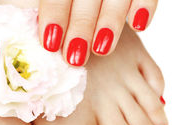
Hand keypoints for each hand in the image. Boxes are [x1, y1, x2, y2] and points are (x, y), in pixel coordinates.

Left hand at [39, 0, 156, 65]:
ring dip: (110, 22)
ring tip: (102, 49)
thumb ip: (46, 8)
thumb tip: (41, 38)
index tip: (50, 44)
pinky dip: (145, 5)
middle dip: (81, 26)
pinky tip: (138, 26)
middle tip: (74, 57)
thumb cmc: (69, 0)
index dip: (54, 15)